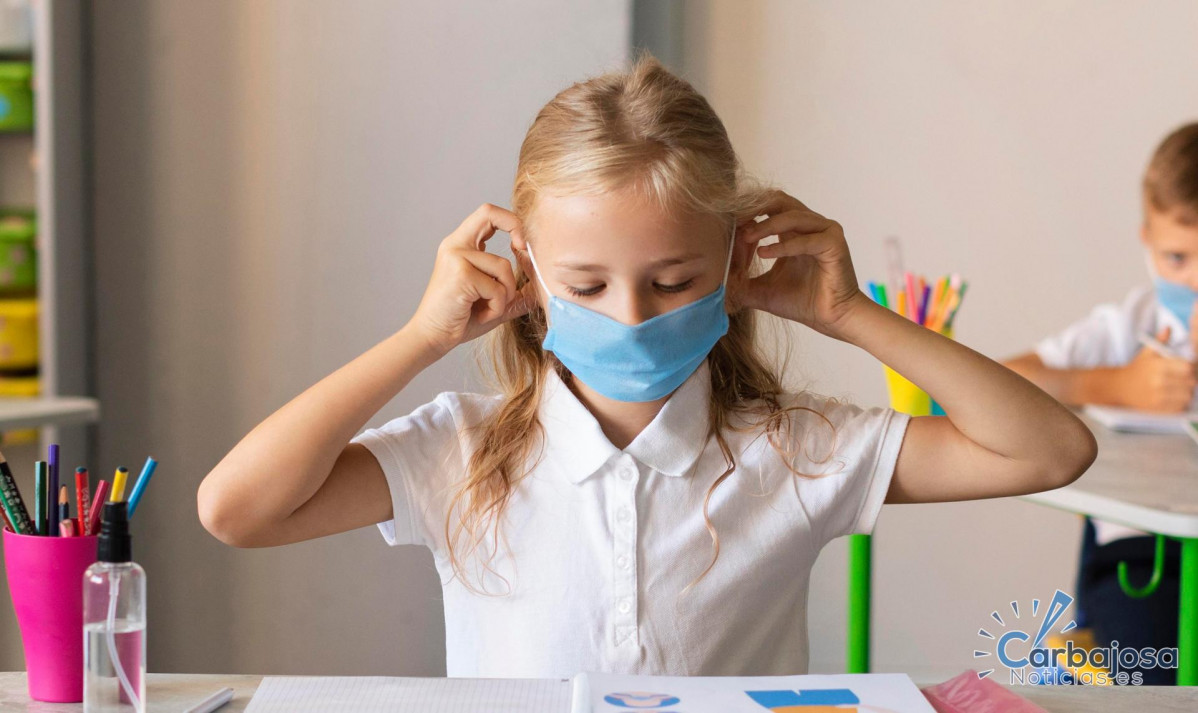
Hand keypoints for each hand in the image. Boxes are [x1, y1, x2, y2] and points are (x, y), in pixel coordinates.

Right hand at [408, 204, 534, 354]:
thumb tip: (544, 283)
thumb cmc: (462, 319)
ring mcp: (455, 257)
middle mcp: (455, 245)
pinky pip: (497, 288)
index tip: (522, 245)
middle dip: (516, 227)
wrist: (433, 337)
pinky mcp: (460, 274)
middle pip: (489, 213)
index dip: (511, 221)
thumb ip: (518, 290)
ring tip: (490, 308)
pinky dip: (497, 306)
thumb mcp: (496, 301)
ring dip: (506, 294)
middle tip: (524, 251)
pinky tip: (481, 314)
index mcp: (461, 245)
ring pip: (503, 267)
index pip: (487, 214)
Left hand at [734, 190, 869, 338]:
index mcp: (793, 230)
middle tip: (732, 219)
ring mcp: (825, 231)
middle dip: (753, 207)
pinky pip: (806, 240)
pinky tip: (763, 254)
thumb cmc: (801, 302)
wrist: (831, 320)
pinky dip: (783, 246)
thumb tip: (714, 276)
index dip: (746, 212)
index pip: (767, 207)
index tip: (724, 222)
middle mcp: (810, 225)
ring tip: (744, 237)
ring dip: (765, 225)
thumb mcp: (760, 289)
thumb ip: (740, 278)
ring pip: (791, 215)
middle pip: (779, 200)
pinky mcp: (834, 244)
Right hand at [1118, 325, 1197, 411]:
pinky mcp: (1157, 409)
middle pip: (1190, 382)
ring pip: (1187, 395)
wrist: (1119, 387)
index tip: (1187, 369)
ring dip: (1187, 392)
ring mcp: (1158, 397)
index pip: (1188, 367)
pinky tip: (1174, 398)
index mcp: (1158, 366)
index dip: (1190, 368)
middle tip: (1184, 379)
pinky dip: (1181, 403)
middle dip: (1190, 380)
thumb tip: (1168, 328)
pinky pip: (1179, 407)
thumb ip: (1160, 340)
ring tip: (1180, 389)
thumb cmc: (1136, 369)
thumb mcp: (1146, 353)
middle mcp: (1158, 382)